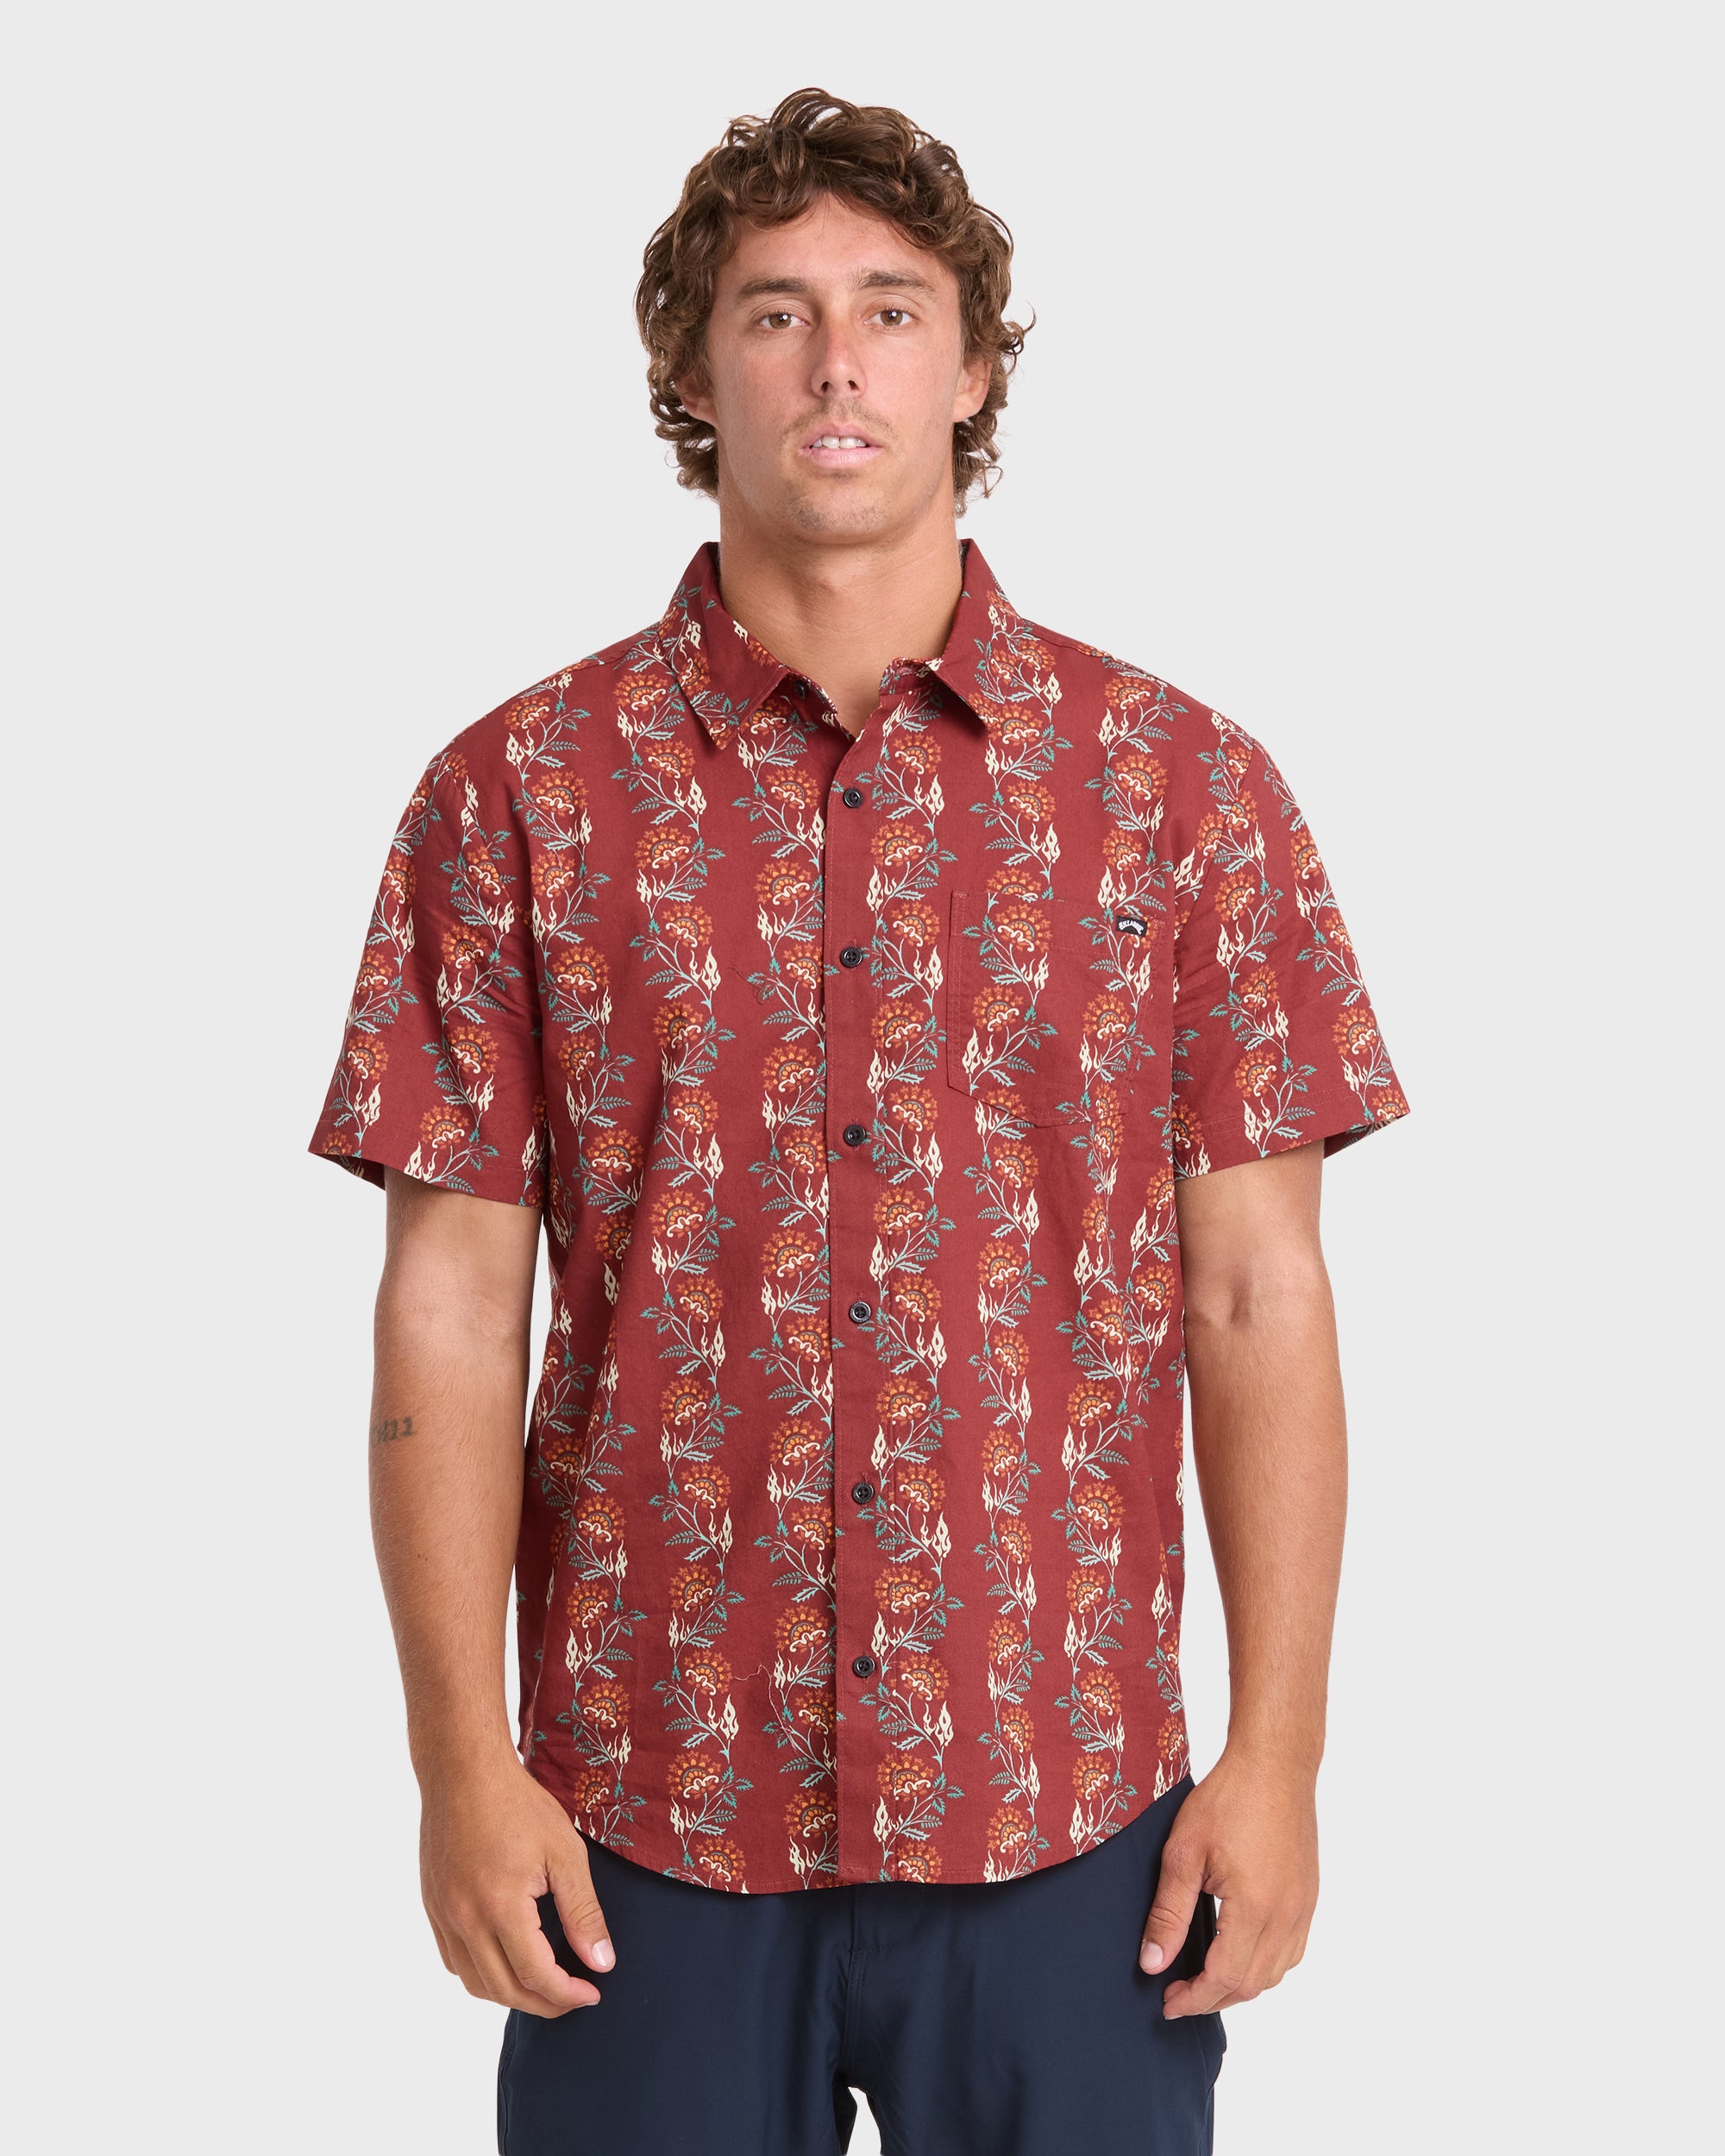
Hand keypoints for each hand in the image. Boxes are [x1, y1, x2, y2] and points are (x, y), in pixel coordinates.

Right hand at [418, 1752, 614, 2016]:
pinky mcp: (433, 1906)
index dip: (567, 1995)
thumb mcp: (564, 1853)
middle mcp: (464, 1919)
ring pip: (474, 1982)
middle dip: (544, 2004)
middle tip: (574, 1998)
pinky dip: (482, 1974)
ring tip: (545, 1986)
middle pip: (504, 1990)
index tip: (593, 1993)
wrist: (463, 1771)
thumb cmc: (519, 1805)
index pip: (535, 1976)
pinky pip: (454, 1960)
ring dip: (510, 1995)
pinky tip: (506, 1962)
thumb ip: (583, 1913)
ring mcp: (443, 1915)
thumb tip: (602, 1964)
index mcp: (499, 1906)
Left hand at [1138, 1749, 1319, 2017]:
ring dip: (1239, 1985)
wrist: (1275, 1765)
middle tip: (1177, 1994)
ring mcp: (1303, 1908)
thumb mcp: (1184, 1852)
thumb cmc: (1228, 1798)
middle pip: (1252, 1984)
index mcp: (1255, 1907)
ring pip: (1275, 1973)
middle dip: (1213, 1998)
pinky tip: (1239, 1954)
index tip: (1167, 2003)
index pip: (1224, 1978)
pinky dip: (1264, 1966)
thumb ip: (1168, 1912)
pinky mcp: (1308, 1897)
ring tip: (1204, 1979)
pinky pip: (1291, 1952)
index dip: (1194, 1998)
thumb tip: (1153, 1963)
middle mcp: (1287, 1916)